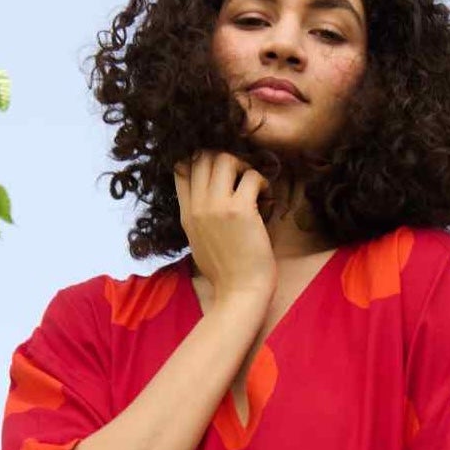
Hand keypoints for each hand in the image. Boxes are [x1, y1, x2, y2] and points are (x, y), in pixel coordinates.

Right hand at [173, 150, 275, 308]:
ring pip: (225, 158)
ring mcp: (217, 207)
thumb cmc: (226, 272)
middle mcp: (198, 207)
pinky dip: (263, 182)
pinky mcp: (241, 211)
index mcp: (186, 214)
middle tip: (241, 176)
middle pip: (202, 156)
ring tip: (253, 185)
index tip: (222, 172)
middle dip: (225, 159)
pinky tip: (267, 198)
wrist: (239, 293)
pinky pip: (252, 176)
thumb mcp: (199, 242)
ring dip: (244, 166)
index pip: (182, 168)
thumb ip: (197, 216)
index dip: (201, 161)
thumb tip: (204, 196)